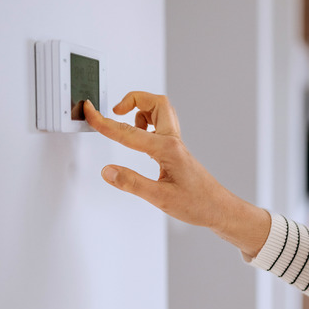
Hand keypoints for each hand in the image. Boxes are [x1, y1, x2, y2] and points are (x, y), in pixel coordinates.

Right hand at [84, 92, 269, 257]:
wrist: (219, 209)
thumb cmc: (197, 204)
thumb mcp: (160, 198)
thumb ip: (132, 183)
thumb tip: (108, 171)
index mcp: (166, 149)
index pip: (128, 132)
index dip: (104, 122)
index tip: (89, 112)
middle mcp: (172, 142)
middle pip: (155, 102)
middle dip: (133, 99)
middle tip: (116, 111)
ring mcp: (176, 144)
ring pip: (160, 111)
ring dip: (141, 111)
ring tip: (127, 128)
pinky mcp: (176, 151)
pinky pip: (161, 126)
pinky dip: (147, 125)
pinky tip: (140, 143)